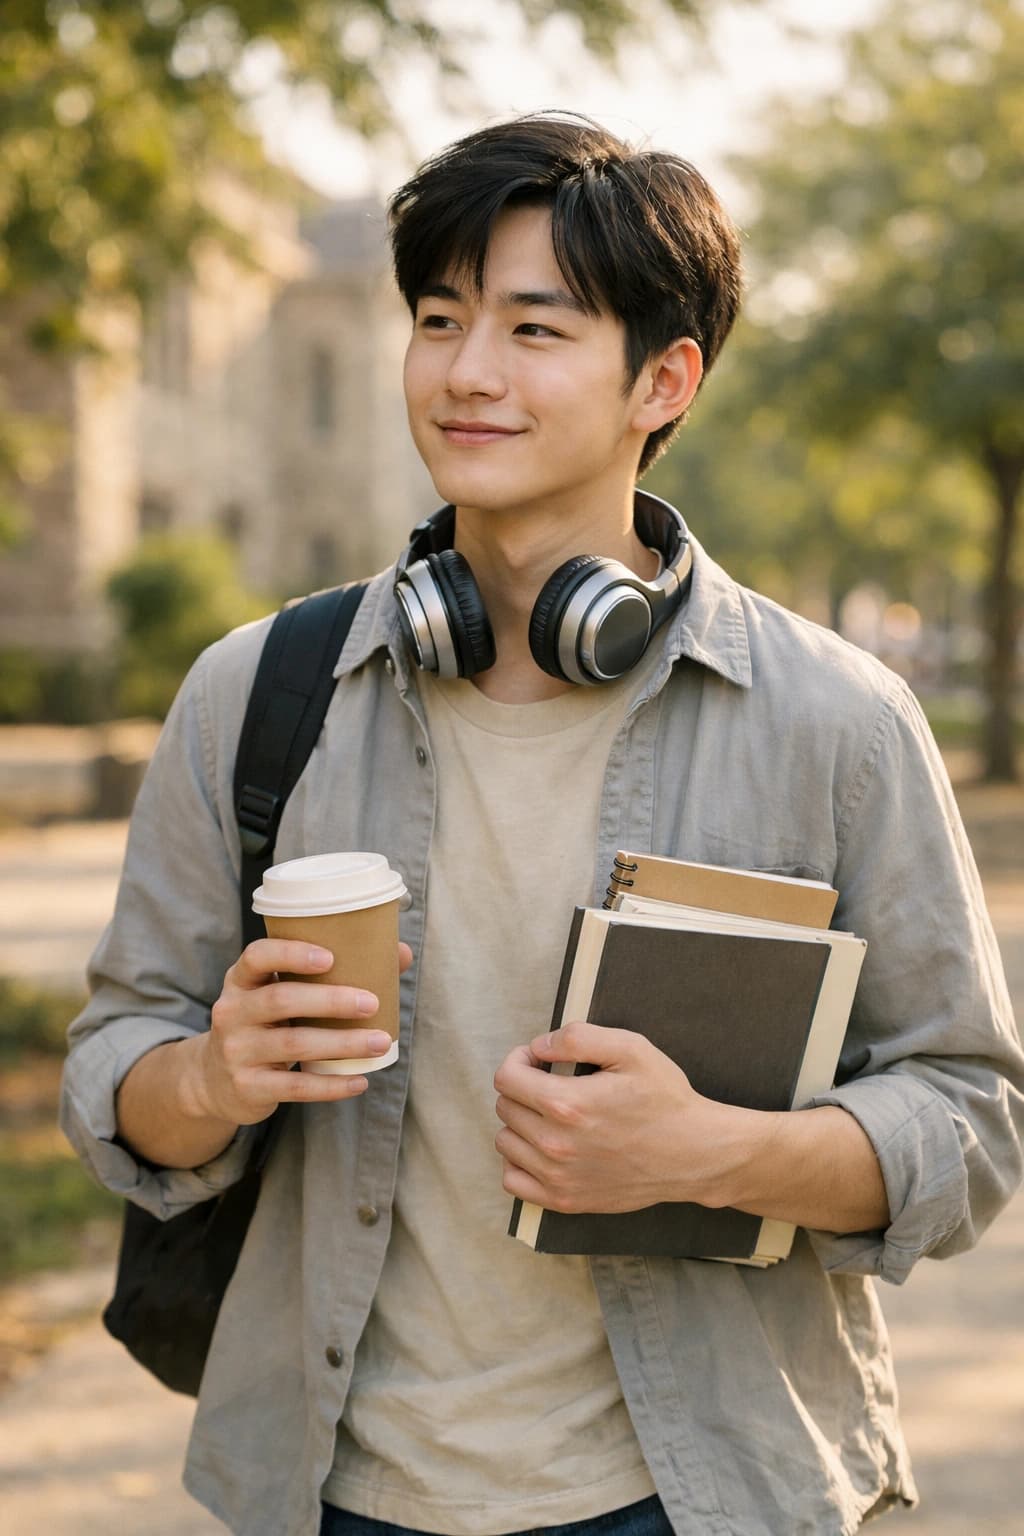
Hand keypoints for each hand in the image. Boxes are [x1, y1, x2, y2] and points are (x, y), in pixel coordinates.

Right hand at [192, 938, 414, 1126]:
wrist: (214, 1081)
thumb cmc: (265, 1024)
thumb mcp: (280, 994)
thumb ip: (329, 974)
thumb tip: (400, 954)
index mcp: (241, 981)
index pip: (257, 957)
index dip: (291, 953)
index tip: (330, 957)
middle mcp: (232, 1012)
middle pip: (281, 1000)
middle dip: (330, 1001)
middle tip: (371, 1003)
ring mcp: (236, 1051)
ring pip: (294, 1044)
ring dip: (341, 1044)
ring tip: (379, 1042)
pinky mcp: (248, 1087)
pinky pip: (295, 1086)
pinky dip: (331, 1085)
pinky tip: (359, 1081)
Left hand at [493, 1020, 729, 1214]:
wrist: (693, 1154)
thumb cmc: (665, 1099)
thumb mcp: (631, 1048)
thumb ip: (578, 1038)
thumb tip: (538, 1046)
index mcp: (567, 1104)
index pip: (506, 1078)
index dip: (519, 1060)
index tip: (539, 1060)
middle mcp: (555, 1144)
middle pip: (505, 1107)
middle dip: (523, 1088)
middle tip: (552, 1085)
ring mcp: (558, 1177)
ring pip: (506, 1142)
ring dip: (521, 1123)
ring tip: (551, 1116)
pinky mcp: (565, 1201)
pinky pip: (513, 1181)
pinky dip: (520, 1162)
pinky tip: (544, 1148)